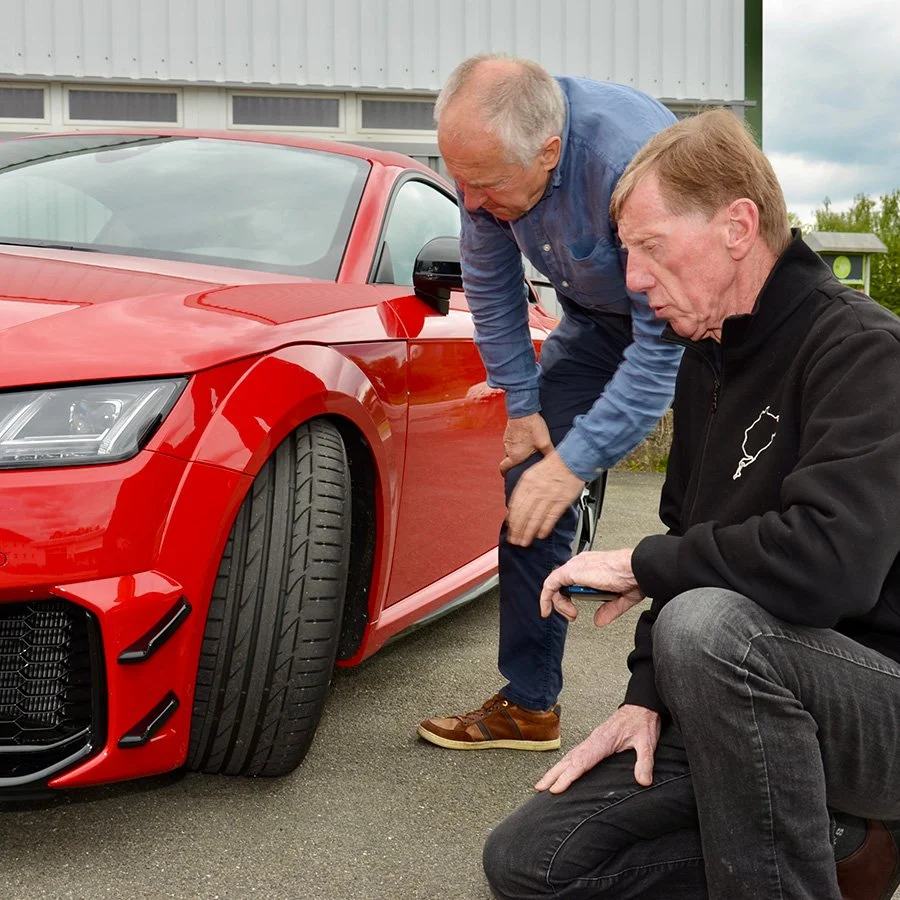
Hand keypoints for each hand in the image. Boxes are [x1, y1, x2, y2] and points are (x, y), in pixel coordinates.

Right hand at [499, 413, 552, 474]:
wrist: (523, 410)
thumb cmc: (533, 428)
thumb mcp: (545, 443)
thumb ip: (549, 454)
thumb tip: (557, 462)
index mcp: (514, 456)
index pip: (503, 468)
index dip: (505, 473)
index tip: (508, 475)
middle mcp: (508, 449)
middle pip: (507, 460)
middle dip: (512, 463)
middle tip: (521, 463)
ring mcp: (506, 440)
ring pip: (508, 450)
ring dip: (514, 452)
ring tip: (525, 451)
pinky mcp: (508, 432)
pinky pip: (510, 442)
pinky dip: (515, 444)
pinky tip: (524, 440)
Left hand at [506, 452, 584, 545]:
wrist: (572, 459)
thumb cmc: (553, 465)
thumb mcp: (532, 472)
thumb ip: (524, 489)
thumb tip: (516, 505)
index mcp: (527, 482)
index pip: (515, 505)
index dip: (512, 519)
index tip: (510, 528)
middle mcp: (536, 490)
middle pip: (523, 514)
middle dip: (517, 530)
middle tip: (514, 540)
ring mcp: (549, 496)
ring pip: (535, 518)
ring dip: (528, 532)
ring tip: (524, 542)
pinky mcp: (561, 501)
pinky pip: (551, 517)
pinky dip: (544, 528)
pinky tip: (540, 535)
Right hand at [535, 705, 660, 793]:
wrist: (641, 705)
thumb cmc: (642, 722)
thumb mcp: (647, 742)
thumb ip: (645, 761)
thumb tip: (643, 781)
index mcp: (602, 741)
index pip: (582, 761)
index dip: (568, 776)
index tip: (556, 788)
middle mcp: (593, 741)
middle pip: (569, 759)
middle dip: (553, 774)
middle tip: (539, 788)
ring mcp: (592, 740)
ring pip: (570, 756)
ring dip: (555, 770)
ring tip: (543, 783)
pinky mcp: (595, 742)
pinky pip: (576, 754)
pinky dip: (565, 764)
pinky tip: (562, 771)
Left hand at [540, 548, 644, 625]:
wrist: (636, 568)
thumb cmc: (633, 575)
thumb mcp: (620, 597)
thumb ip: (609, 609)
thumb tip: (599, 620)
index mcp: (591, 566)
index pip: (572, 580)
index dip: (570, 597)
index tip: (574, 611)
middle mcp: (581, 564)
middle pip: (561, 584)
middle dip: (564, 603)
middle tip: (573, 615)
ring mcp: (576, 567)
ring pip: (555, 585)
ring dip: (559, 604)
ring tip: (571, 615)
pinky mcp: (572, 572)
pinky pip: (550, 584)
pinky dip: (546, 598)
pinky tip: (547, 610)